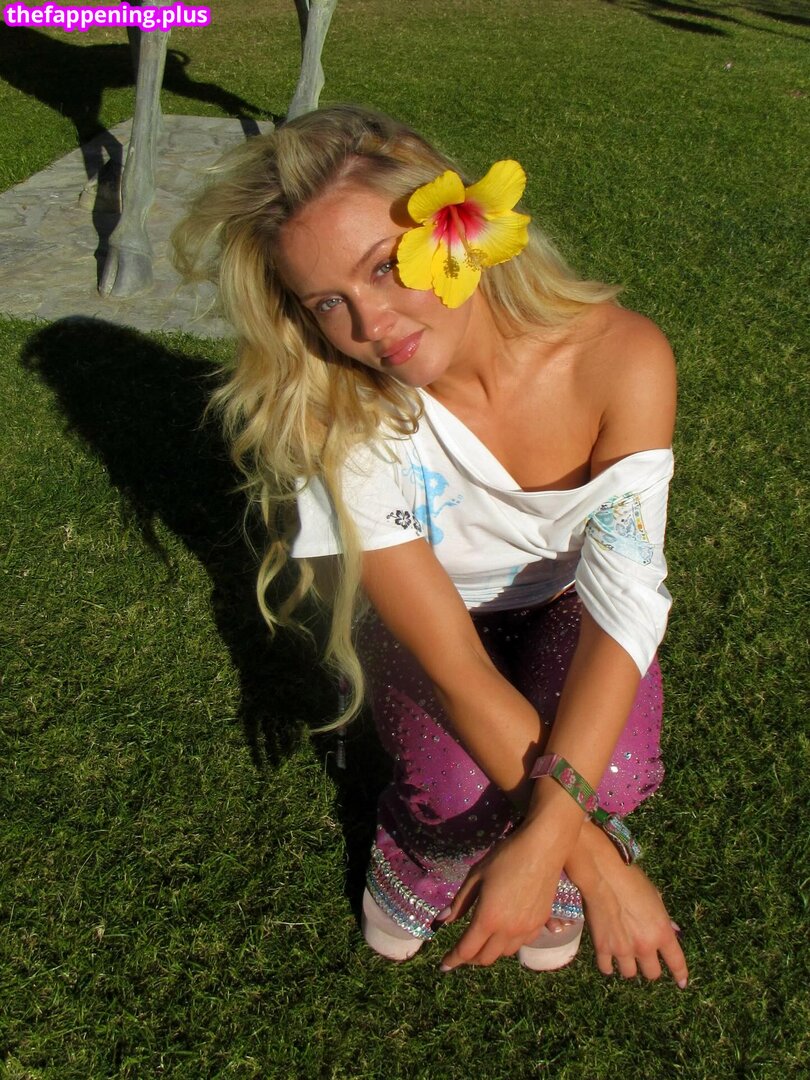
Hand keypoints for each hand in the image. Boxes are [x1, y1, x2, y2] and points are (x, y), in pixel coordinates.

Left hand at [438, 823, 566, 970]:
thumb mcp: (476, 876)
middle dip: (470, 958)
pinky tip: (504, 931)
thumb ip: (459, 903)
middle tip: (462, 950)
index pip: (466, 950)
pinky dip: (508, 944)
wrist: (542, 849)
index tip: (443, 966)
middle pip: (485, 958)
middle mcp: (508, 930)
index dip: (452, 960)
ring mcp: (527, 929)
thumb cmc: (505, 857)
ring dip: (490, 951)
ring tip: (482, 940)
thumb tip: (442, 922)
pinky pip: (522, 944)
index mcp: (488, 918)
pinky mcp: (540, 923)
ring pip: (504, 953)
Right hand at [568, 827, 687, 986]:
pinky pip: (606, 968)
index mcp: (662, 933)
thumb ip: (664, 919)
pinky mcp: (602, 948)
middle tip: (644, 958)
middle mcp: (645, 946)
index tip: (682, 983)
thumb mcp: (656, 897)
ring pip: (630, 974)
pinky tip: (608, 960)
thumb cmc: (633, 881)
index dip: (681, 975)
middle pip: (652, 974)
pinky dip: (608, 966)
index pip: (676, 962)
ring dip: (629, 966)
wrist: (604, 877)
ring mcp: (623, 950)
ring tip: (625, 957)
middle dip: (650, 967)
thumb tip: (673, 932)